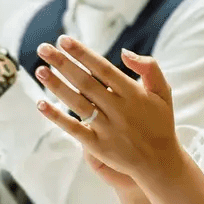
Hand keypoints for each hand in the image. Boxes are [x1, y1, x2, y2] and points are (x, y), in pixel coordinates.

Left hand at [34, 36, 187, 184]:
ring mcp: (107, 128)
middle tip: (43, 48)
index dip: (82, 54)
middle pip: (85, 83)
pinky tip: (41, 104)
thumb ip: (149, 67)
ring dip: (56, 86)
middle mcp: (118, 109)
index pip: (102, 68)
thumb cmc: (160, 122)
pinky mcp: (98, 146)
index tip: (64, 40)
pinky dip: (57, 117)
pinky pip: (74, 129)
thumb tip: (124, 52)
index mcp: (133, 93)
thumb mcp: (163, 91)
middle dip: (63, 64)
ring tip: (40, 69)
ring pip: (77, 103)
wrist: (159, 162)